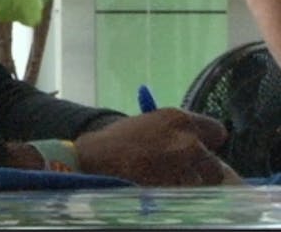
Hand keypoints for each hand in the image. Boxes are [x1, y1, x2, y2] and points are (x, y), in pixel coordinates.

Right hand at [75, 108, 242, 185]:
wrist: (96, 159)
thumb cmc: (117, 140)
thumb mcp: (148, 124)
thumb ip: (175, 132)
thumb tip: (198, 145)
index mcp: (178, 118)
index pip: (217, 131)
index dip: (209, 143)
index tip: (201, 151)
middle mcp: (188, 141)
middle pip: (215, 165)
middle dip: (203, 171)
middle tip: (184, 174)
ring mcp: (184, 167)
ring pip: (203, 184)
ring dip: (190, 185)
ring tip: (167, 182)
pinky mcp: (178, 188)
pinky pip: (188, 196)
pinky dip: (179, 195)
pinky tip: (161, 189)